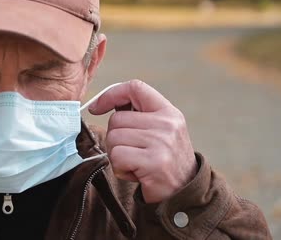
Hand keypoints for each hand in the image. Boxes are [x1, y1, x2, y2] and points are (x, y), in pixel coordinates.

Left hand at [88, 80, 196, 203]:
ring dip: (117, 155)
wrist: (183, 193)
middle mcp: (167, 124)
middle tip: (132, 152)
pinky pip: (117, 156)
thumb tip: (105, 102)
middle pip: (116, 119)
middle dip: (115, 138)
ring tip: (136, 163)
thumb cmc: (163, 160)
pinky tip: (136, 173)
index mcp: (168, 112)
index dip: (111, 94)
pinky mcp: (153, 162)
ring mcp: (161, 142)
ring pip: (113, 138)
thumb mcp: (160, 131)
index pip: (135, 87)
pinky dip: (120, 168)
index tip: (97, 108)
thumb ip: (139, 115)